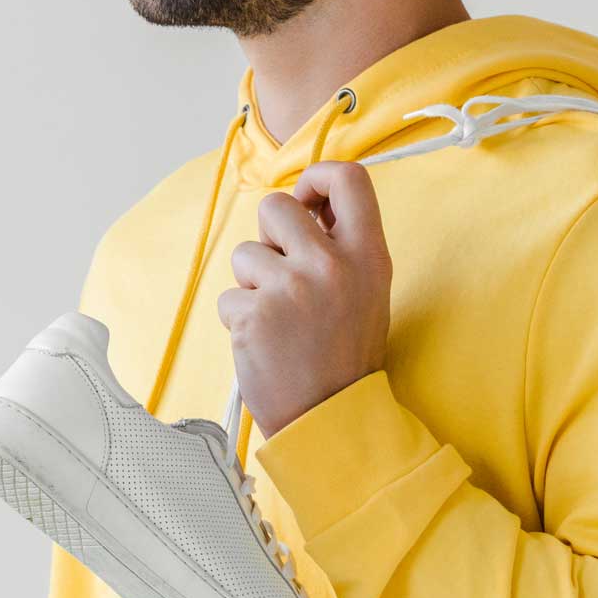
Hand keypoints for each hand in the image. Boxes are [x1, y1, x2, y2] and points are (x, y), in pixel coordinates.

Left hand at [215, 160, 392, 440]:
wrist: (331, 420)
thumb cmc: (345, 356)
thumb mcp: (368, 291)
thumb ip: (343, 246)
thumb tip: (307, 204)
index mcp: (369, 255)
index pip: (348, 178)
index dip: (317, 178)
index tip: (306, 203)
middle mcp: (331, 264)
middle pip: (275, 206)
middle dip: (268, 236)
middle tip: (282, 272)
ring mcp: (290, 288)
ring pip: (245, 254)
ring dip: (252, 285)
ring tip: (279, 320)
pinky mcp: (253, 314)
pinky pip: (228, 296)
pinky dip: (239, 319)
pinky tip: (266, 343)